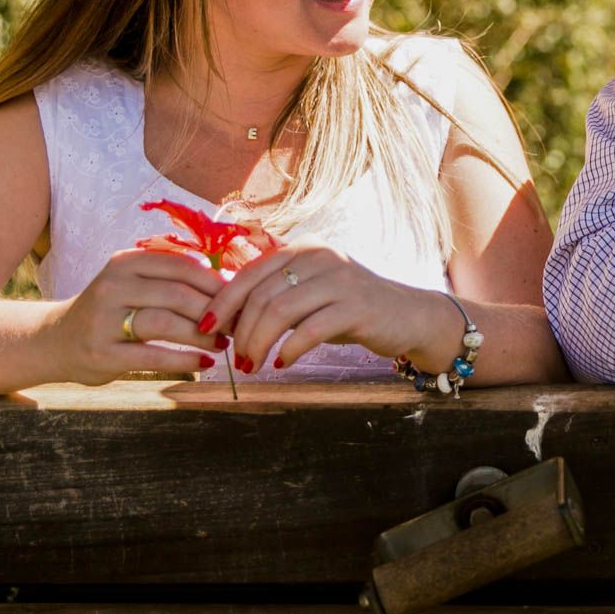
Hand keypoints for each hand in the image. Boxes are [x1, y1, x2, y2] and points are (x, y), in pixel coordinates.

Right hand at [49, 247, 227, 383]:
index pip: (182, 266)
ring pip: (166, 322)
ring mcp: (105, 320)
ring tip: (222, 344)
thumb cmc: (110, 311)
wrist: (57, 340)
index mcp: (126, 262)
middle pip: (177, 294)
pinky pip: (153, 355)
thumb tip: (230, 282)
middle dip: (214, 311)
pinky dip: (184, 360)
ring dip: (202, 335)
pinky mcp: (103, 353)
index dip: (216, 283)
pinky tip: (204, 363)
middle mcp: (113, 286)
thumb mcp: (134, 283)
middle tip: (236, 325)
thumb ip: (172, 278)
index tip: (239, 298)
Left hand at [207, 241, 459, 374]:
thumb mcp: (309, 293)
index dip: (224, 302)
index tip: (208, 327)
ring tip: (252, 365)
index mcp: (303, 248)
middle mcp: (320, 256)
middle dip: (242, 331)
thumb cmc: (348, 308)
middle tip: (237, 359)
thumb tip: (221, 314)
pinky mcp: (357, 307)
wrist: (406, 316)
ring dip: (259, 344)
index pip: (250, 273)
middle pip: (262, 295)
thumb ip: (274, 295)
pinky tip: (282, 364)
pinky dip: (289, 350)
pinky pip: (310, 330)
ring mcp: (340, 279)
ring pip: (281, 312)